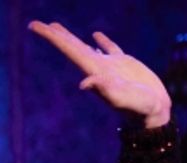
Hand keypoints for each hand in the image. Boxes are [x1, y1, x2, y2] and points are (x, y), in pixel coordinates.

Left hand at [30, 21, 170, 128]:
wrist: (153, 113)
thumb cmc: (138, 107)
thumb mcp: (120, 97)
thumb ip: (103, 89)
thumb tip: (84, 83)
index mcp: (92, 70)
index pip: (67, 49)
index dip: (51, 37)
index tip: (33, 26)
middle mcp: (96, 67)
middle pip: (70, 46)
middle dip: (53, 34)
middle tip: (34, 24)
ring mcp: (109, 65)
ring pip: (84, 46)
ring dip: (69, 37)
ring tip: (56, 27)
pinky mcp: (124, 64)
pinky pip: (110, 48)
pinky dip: (102, 41)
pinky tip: (95, 35)